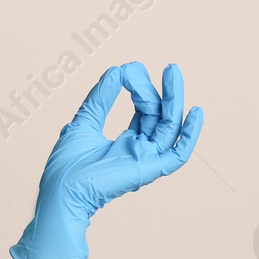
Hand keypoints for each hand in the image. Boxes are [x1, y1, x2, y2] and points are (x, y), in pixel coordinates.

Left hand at [8, 61, 202, 258]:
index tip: (129, 71)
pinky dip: (190, 135)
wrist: (62, 190)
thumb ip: (101, 97)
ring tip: (173, 73)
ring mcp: (146, 159)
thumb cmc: (68, 164)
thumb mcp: (85, 120)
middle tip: (170, 67)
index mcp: (126, 142)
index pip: (144, 111)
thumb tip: (117, 71)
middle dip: (167, 91)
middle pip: (161, 116)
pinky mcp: (149, 169)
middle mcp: (140, 150)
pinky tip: (196, 112)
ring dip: (175, 100)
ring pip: (170, 127)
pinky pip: (178, 154)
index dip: (140, 89)